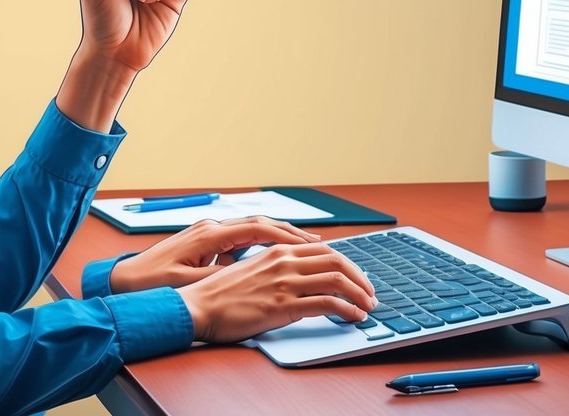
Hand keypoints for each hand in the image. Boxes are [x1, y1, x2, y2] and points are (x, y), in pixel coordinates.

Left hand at [109, 217, 323, 292]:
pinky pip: (242, 239)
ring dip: (280, 237)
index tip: (314, 245)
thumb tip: (247, 276)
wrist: (125, 281)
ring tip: (307, 250)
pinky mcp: (205, 243)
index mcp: (210, 236)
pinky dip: (262, 245)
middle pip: (261, 225)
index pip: (258, 229)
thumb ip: (219, 277)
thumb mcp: (188, 284)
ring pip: (253, 230)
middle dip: (292, 234)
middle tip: (322, 246)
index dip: (288, 236)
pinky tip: (275, 256)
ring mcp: (208, 234)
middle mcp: (211, 229)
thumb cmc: (152, 285)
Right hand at [176, 242, 376, 343]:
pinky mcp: (283, 305)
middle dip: (361, 277)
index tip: (357, 277)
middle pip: (337, 260)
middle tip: (370, 293)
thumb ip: (275, 269)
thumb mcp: (251, 271)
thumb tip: (297, 277)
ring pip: (338, 279)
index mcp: (277, 251)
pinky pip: (327, 304)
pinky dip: (348, 310)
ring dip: (360, 294)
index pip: (324, 250)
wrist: (198, 307)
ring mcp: (285, 282)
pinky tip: (353, 317)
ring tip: (368, 307)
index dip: (347, 264)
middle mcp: (284, 261)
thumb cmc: (219, 294)